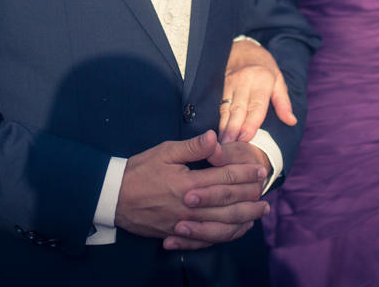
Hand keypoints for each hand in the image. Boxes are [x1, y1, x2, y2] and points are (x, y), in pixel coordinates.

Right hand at [115, 130, 268, 250]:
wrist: (113, 197)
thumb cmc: (140, 170)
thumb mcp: (165, 152)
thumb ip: (192, 147)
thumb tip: (214, 138)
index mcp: (188, 184)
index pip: (224, 179)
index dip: (244, 174)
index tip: (259, 170)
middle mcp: (189, 207)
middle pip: (228, 204)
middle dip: (250, 197)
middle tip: (265, 191)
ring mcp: (183, 224)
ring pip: (221, 225)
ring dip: (243, 219)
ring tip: (258, 213)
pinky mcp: (176, 234)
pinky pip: (206, 239)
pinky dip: (224, 235)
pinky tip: (235, 230)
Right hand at [219, 38, 295, 142]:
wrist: (243, 47)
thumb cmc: (264, 67)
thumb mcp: (279, 80)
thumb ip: (283, 102)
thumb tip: (291, 121)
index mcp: (262, 80)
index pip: (256, 105)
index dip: (250, 123)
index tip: (245, 138)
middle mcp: (244, 82)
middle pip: (238, 109)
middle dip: (233, 128)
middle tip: (228, 145)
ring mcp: (230, 83)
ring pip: (225, 107)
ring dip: (222, 126)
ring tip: (220, 143)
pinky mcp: (220, 85)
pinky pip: (218, 104)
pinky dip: (217, 119)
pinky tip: (215, 132)